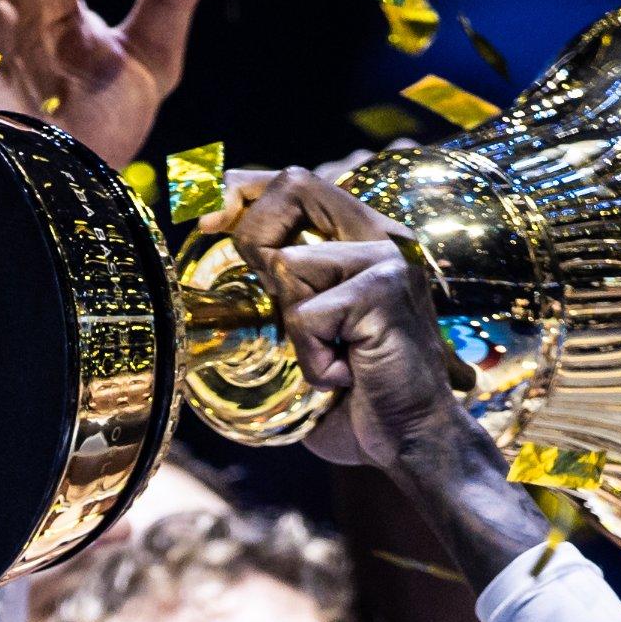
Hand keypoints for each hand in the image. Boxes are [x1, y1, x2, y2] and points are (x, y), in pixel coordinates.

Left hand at [224, 169, 478, 473]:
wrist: (412, 441)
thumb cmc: (357, 394)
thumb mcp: (309, 325)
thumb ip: (282, 282)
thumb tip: (216, 238)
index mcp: (366, 237)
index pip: (298, 181)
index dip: (244, 189)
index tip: (208, 222)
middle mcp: (383, 235)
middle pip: (295, 184)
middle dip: (254, 237)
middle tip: (271, 301)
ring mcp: (387, 260)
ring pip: (289, 264)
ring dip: (294, 329)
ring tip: (334, 359)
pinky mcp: (382, 292)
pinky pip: (304, 316)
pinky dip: (312, 360)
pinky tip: (346, 376)